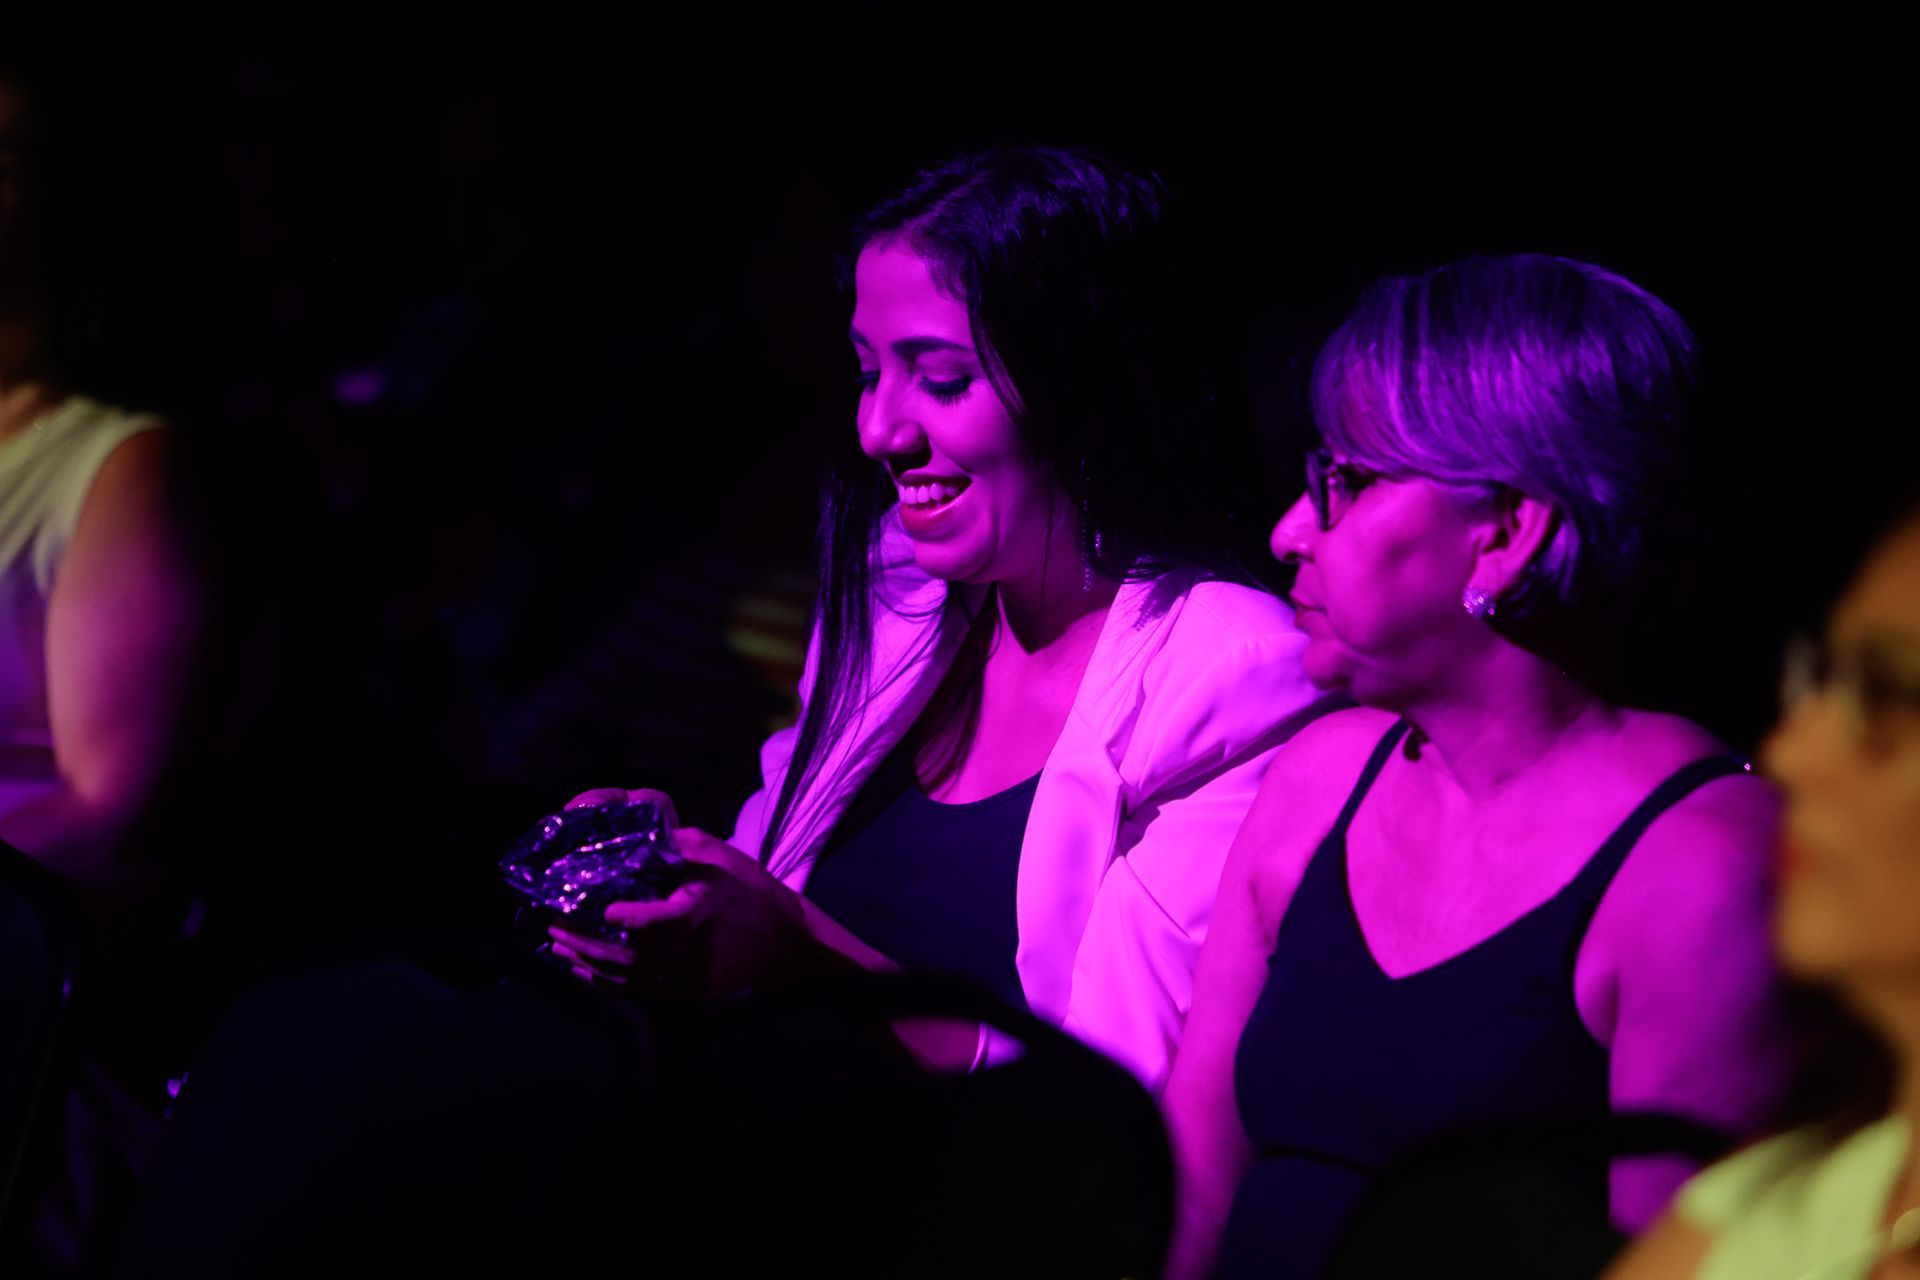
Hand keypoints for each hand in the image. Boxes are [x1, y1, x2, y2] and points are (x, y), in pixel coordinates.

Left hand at [548, 789, 816, 999]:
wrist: (786, 946)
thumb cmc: (751, 893)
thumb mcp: (718, 856)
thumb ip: (675, 844)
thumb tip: (634, 832)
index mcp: (692, 914)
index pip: (647, 921)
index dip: (618, 918)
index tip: (591, 909)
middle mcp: (682, 952)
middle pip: (621, 954)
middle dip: (582, 941)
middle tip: (552, 927)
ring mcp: (680, 979)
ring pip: (621, 977)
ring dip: (586, 963)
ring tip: (558, 946)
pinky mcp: (681, 994)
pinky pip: (633, 991)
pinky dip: (604, 981)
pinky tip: (584, 969)